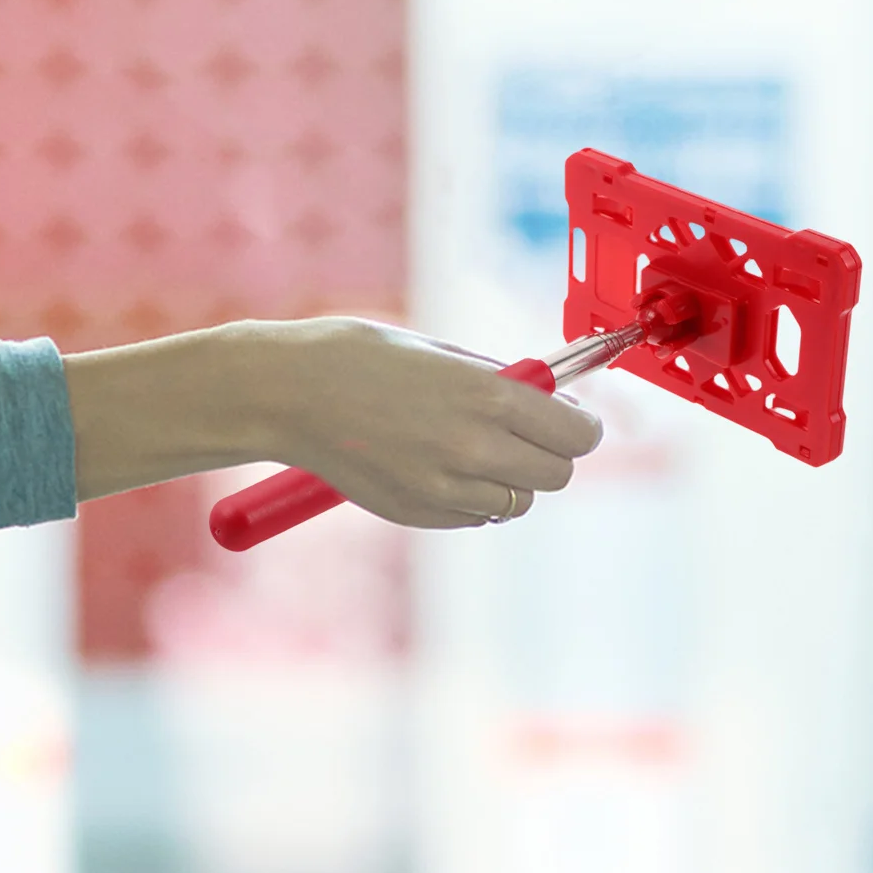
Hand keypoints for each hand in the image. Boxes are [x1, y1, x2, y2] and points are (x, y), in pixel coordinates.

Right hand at [64, 317, 602, 525]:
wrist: (289, 394)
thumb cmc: (362, 359)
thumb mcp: (444, 356)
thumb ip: (501, 384)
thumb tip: (549, 403)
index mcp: (486, 396)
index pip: (577, 434)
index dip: (582, 428)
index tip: (574, 421)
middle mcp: (473, 449)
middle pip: (557, 476)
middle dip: (550, 456)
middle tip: (526, 435)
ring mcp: (445, 489)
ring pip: (518, 502)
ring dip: (510, 481)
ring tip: (471, 449)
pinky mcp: (420, 514)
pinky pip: (476, 516)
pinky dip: (472, 498)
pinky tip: (437, 467)